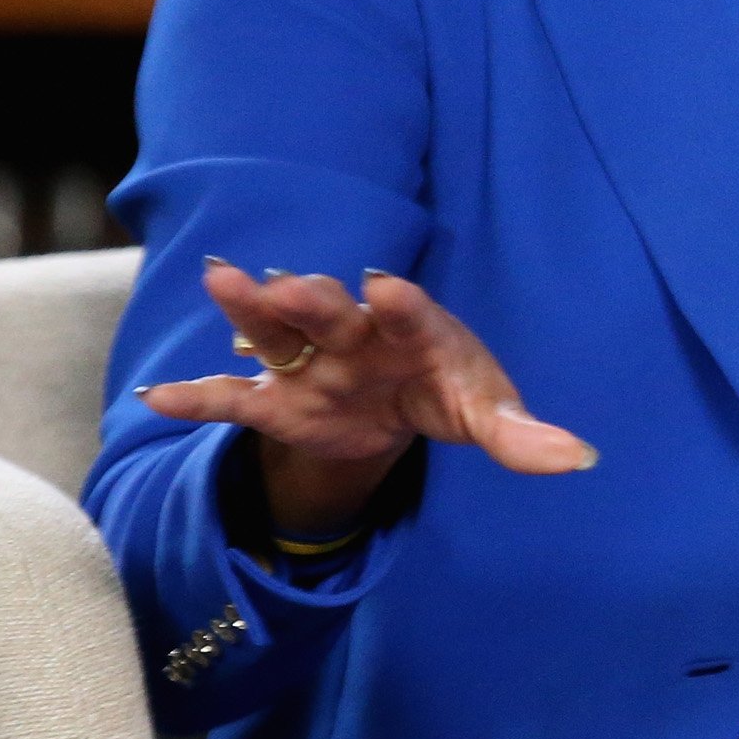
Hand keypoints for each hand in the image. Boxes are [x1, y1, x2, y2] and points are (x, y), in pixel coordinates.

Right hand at [135, 260, 593, 539]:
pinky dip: (196, 398)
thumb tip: (580, 458)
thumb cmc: (449, 392)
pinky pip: (231, 398)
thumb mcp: (484, 413)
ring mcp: (310, 364)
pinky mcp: (277, 400)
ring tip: (221, 279)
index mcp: (414, 329)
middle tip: (289, 284)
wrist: (398, 403)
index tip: (383, 286)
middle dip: (309, 298)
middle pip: (330, 312)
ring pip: (275, 333)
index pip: (407, 312)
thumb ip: (521, 435)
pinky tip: (157, 396)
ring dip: (249, 310)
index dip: (397, 302)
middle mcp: (355, 334)